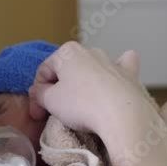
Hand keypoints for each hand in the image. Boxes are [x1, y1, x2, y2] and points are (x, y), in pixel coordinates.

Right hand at [28, 42, 154, 144]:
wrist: (122, 115)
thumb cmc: (82, 105)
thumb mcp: (51, 101)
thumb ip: (39, 93)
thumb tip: (38, 91)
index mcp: (67, 51)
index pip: (44, 72)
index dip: (37, 95)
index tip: (38, 115)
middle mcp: (90, 50)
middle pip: (68, 71)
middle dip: (60, 89)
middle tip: (56, 112)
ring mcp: (111, 61)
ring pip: (92, 68)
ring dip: (84, 82)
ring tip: (81, 106)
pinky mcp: (129, 74)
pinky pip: (121, 66)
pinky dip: (117, 70)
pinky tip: (116, 75)